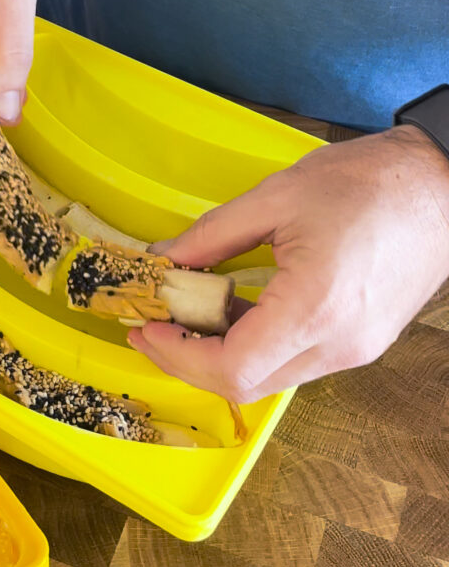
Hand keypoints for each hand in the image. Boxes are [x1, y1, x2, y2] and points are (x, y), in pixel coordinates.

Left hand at [127, 125, 448, 402]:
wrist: (445, 185)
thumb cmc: (368, 183)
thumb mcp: (275, 198)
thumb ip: (211, 235)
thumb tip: (163, 259)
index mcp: (315, 310)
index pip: (232, 368)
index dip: (177, 356)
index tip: (146, 327)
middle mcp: (338, 345)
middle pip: (246, 383)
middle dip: (188, 360)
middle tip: (153, 325)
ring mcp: (355, 350)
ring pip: (269, 377)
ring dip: (219, 354)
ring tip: (183, 316)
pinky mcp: (361, 342)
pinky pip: (293, 360)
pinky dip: (253, 344)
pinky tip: (228, 312)